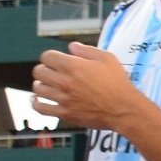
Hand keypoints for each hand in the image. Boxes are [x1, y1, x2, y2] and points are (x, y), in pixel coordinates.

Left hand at [31, 42, 147, 133]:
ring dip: (41, 85)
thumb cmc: (118, 85)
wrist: (123, 109)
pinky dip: (36, 103)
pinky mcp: (64, 113)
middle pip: (39, 71)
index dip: (50, 57)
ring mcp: (62, 98)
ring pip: (38, 88)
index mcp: (73, 66)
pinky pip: (40, 108)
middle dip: (44, 70)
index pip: (47, 56)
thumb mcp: (107, 59)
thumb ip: (87, 50)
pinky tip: (38, 100)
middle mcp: (64, 81)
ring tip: (47, 85)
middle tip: (51, 72)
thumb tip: (73, 47)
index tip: (54, 60)